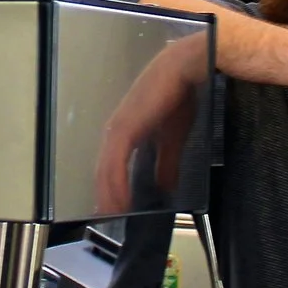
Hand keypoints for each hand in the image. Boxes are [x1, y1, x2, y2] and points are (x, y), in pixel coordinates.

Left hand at [93, 34, 205, 215]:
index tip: (112, 207)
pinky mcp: (124, 129)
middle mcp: (116, 130)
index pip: (111, 165)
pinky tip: (119, 200)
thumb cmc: (178, 96)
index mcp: (125, 131)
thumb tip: (166, 187)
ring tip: (112, 214)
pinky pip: (115, 163)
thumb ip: (166, 163)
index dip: (110, 186)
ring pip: (106, 169)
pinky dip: (116, 184)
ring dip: (108, 194)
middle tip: (107, 217)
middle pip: (104, 170)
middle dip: (105, 195)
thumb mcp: (173, 137)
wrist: (183, 70)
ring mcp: (118, 129)